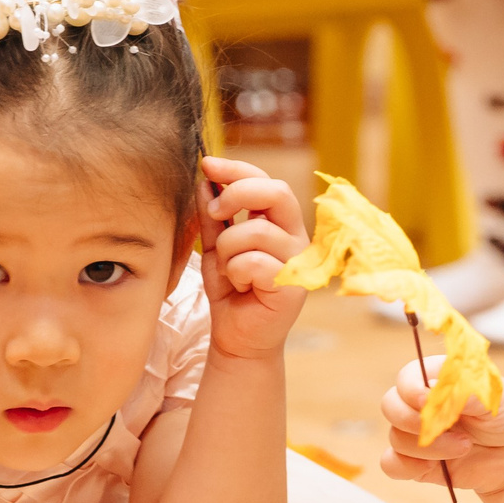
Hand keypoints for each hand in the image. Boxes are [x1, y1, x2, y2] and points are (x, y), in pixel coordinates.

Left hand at [198, 156, 307, 361]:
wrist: (237, 337)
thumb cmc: (231, 291)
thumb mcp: (215, 246)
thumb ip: (213, 215)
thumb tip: (204, 178)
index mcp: (280, 223)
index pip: (266, 181)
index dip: (237, 169)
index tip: (207, 165)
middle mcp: (296, 236)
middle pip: (275, 192)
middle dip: (236, 195)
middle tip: (214, 214)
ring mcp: (298, 261)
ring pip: (255, 231)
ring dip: (228, 251)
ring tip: (230, 271)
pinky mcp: (294, 286)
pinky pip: (254, 262)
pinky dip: (236, 273)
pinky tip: (241, 287)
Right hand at [380, 363, 503, 499]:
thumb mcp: (495, 398)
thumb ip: (464, 391)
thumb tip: (434, 389)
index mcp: (439, 378)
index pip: (407, 377)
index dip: (411, 389)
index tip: (426, 402)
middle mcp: (422, 404)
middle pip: (390, 405)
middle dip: (414, 421)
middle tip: (449, 429)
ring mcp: (418, 433)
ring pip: (395, 437)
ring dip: (428, 447)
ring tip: (465, 448)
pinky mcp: (417, 461)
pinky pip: (391, 464)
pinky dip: (407, 467)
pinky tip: (434, 468)